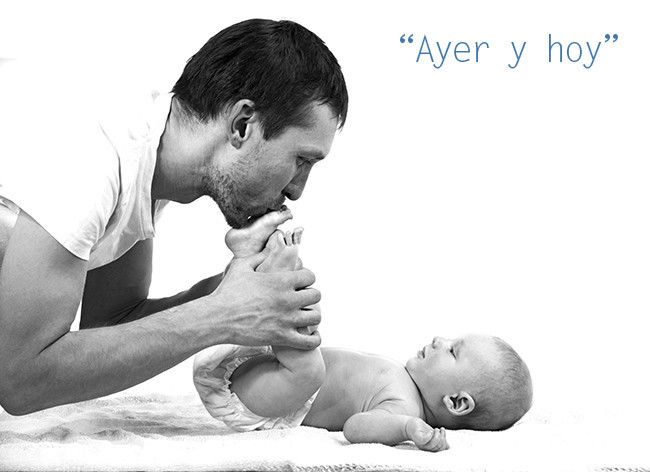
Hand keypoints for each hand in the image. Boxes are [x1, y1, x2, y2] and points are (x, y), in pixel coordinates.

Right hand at [206, 252, 321, 349]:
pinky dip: (313, 339)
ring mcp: (286, 319)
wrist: (216, 318)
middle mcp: (287, 299)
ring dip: (312, 316)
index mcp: (281, 280)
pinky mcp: (282, 338)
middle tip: (302, 300)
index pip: (310, 276)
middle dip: (311, 296)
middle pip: (317, 296)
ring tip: (304, 317)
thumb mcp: (241, 266)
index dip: (306, 279)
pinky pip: (309, 341)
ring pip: (316, 317)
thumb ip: (259, 256)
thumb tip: (269, 248)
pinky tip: (308, 336)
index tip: (299, 284)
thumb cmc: (227, 291)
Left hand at [405, 417, 449, 451]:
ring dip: (438, 436)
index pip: (440, 449)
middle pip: (438, 448)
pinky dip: (430, 436)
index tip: (443, 433)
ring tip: (436, 429)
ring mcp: (421, 443)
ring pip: (433, 445)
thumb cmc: (421, 430)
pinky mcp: (417, 438)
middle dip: (442, 438)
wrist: (408, 424)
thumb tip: (448, 447)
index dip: (444, 442)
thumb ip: (439, 440)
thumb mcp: (432, 435)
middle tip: (440, 429)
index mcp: (429, 448)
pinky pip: (425, 440)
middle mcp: (425, 448)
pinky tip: (431, 431)